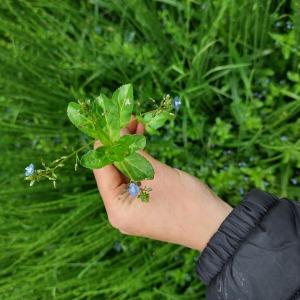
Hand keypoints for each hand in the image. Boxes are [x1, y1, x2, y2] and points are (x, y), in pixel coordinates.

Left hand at [93, 119, 231, 250]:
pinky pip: (134, 180)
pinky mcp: (141, 206)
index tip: (114, 121)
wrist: (214, 225)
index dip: (106, 143)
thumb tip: (116, 131)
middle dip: (120, 144)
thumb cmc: (187, 200)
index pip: (101, 169)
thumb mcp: (156, 172)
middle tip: (130, 120)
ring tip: (137, 126)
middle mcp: (119, 212)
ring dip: (130, 151)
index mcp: (117, 209)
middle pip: (111, 171)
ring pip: (123, 173)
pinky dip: (138, 162)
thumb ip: (132, 152)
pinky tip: (141, 143)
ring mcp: (130, 210)